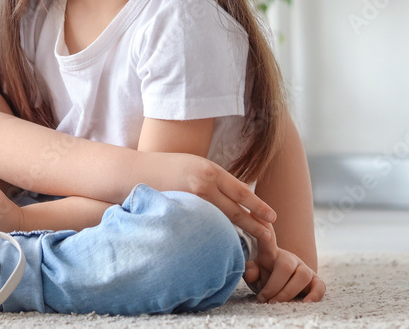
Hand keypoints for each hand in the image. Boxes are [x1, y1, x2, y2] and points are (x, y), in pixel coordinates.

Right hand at [157, 153, 276, 242]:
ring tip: (251, 243)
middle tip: (270, 237)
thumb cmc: (167, 166)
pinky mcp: (180, 213)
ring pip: (221, 221)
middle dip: (255, 225)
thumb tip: (239, 195)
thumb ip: (215, 178)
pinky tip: (223, 241)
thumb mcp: (195, 164)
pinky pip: (203, 226)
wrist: (135, 171)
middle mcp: (202, 185)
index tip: (273, 217)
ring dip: (238, 232)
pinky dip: (216, 233)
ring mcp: (190, 201)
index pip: (241, 192)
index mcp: (209, 171)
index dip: (258, 206)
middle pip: (235, 211)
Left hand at [244, 223, 325, 302]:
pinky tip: (303, 303)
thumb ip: (250, 271)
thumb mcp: (254, 276)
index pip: (267, 237)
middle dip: (274, 285)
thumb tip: (250, 271)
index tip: (255, 212)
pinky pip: (320, 286)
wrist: (281, 292)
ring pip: (302, 276)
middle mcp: (289, 258)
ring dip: (288, 293)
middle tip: (264, 300)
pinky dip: (313, 296)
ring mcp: (304, 268)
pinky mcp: (315, 281)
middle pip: (285, 265)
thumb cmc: (264, 280)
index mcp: (271, 253)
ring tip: (276, 304)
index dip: (262, 225)